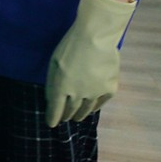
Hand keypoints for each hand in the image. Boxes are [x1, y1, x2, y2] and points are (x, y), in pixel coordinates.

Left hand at [45, 0, 137, 126]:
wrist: (96, 37)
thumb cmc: (70, 45)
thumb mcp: (53, 62)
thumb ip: (51, 82)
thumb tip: (51, 98)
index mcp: (61, 87)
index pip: (55, 109)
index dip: (52, 118)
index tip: (51, 123)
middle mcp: (77, 95)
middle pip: (70, 110)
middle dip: (66, 115)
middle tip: (65, 118)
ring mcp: (95, 93)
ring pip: (86, 109)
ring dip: (80, 114)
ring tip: (77, 117)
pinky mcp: (109, 89)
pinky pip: (101, 103)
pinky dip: (94, 107)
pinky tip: (92, 107)